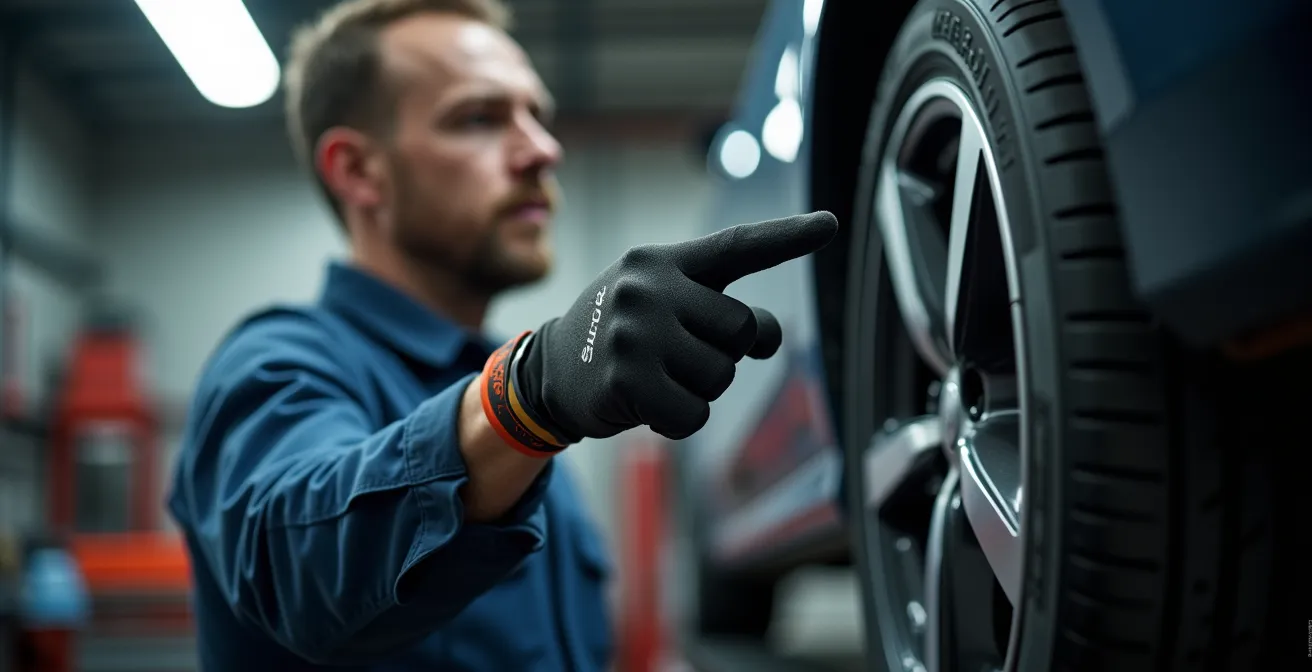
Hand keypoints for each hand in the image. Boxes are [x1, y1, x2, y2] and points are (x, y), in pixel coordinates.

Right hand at [479, 211, 838, 454]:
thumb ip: (718, 311)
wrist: (549, 372)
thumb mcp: (663, 305)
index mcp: (663, 262)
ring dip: (699, 389)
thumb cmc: (624, 337)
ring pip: (721, 376)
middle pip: (743, 329)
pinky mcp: (628, 379)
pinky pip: (695, 414)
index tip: (831, 226)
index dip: (786, 238)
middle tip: (678, 356)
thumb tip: (769, 334)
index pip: (736, 247)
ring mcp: (636, 332)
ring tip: (657, 377)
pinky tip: (647, 404)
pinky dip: (680, 420)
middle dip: (725, 353)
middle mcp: (649, 287)